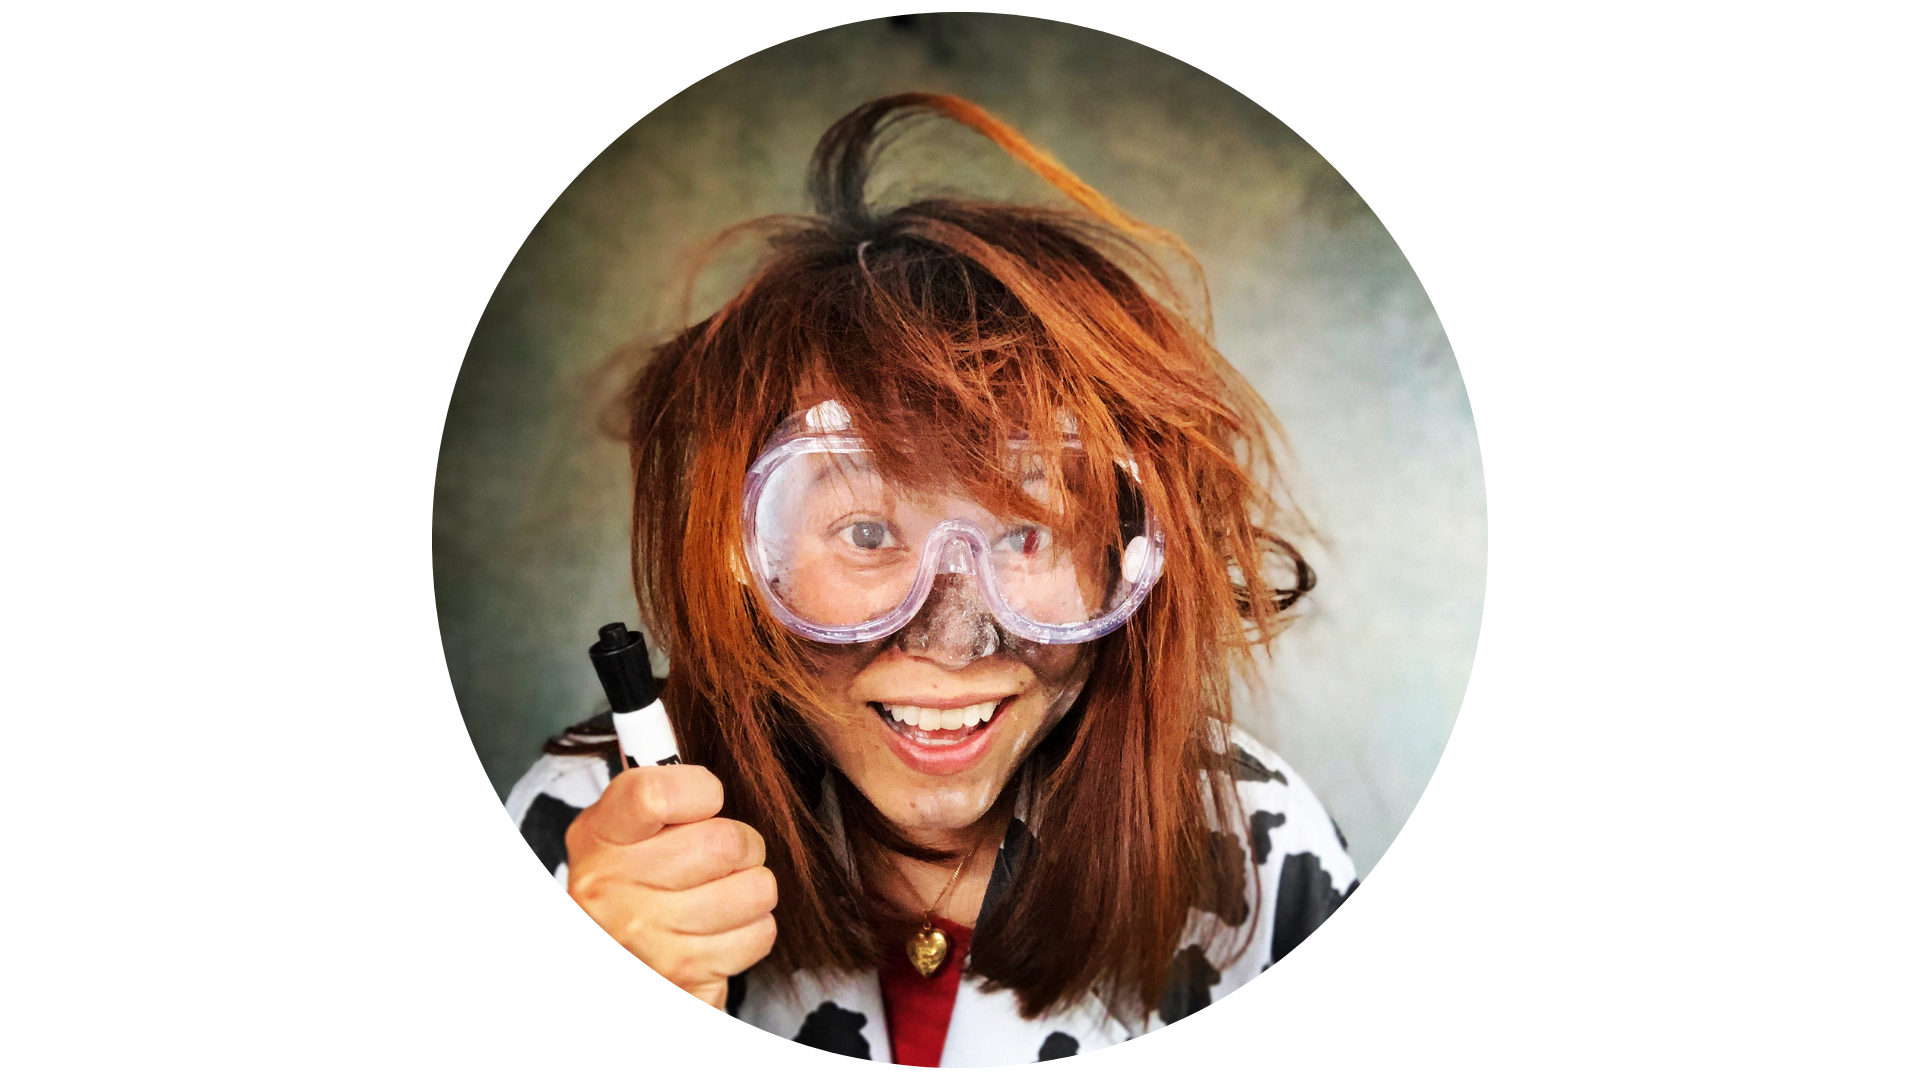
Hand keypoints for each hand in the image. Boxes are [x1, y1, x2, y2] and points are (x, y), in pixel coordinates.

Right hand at [564, 765, 777, 1008]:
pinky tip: (721, 930)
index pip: (655, 792)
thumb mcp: (627, 827)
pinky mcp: (684, 978)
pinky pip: (760, 933)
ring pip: (756, 888)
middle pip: (726, 841)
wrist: (613, 960)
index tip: (705, 799)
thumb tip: (682, 717)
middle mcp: (612, 890)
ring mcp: (646, 940)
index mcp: (599, 836)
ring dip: (751, 888)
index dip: (701, 789)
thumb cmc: (634, 880)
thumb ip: (661, 784)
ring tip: (720, 892)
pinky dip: (752, 929)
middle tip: (720, 855)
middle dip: (740, 843)